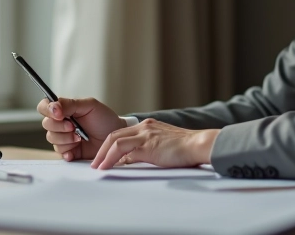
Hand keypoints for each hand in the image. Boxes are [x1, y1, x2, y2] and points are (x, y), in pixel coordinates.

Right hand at [38, 97, 125, 160]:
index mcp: (64, 109)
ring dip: (66, 138)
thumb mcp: (89, 105)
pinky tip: (76, 148)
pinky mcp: (69, 152)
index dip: (48, 110)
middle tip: (74, 126)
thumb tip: (53, 106)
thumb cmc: (104, 119)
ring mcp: (64, 138)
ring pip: (52, 138)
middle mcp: (61, 123)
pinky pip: (59, 152)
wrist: (115, 138)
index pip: (44, 107)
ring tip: (80, 137)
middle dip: (60, 126)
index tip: (59, 114)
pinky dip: (67, 151)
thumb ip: (70, 103)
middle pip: (46, 124)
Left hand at [90, 118, 219, 169]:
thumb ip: (146, 151)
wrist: (199, 145)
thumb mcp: (162, 147)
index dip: (110, 146)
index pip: (123, 133)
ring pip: (114, 140)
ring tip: (97, 168)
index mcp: (149, 126)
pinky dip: (110, 158)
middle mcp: (145, 127)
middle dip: (101, 150)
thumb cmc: (186, 150)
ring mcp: (145, 134)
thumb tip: (130, 160)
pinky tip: (106, 167)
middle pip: (114, 135)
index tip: (103, 157)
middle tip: (94, 164)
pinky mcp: (147, 143)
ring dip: (103, 155)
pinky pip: (122, 149)